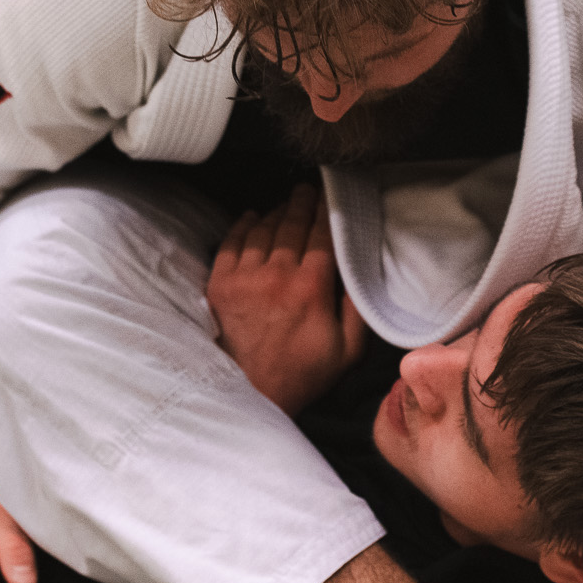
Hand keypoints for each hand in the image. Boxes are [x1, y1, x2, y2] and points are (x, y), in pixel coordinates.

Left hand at [208, 185, 367, 415]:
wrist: (249, 394)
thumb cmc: (302, 373)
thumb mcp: (348, 351)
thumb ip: (359, 310)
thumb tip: (362, 274)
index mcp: (311, 288)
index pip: (322, 233)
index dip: (327, 209)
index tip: (331, 193)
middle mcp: (277, 275)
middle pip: (292, 223)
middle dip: (302, 201)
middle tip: (308, 188)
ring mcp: (245, 277)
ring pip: (263, 229)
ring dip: (276, 212)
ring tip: (285, 205)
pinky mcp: (220, 284)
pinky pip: (232, 242)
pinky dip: (243, 225)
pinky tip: (252, 217)